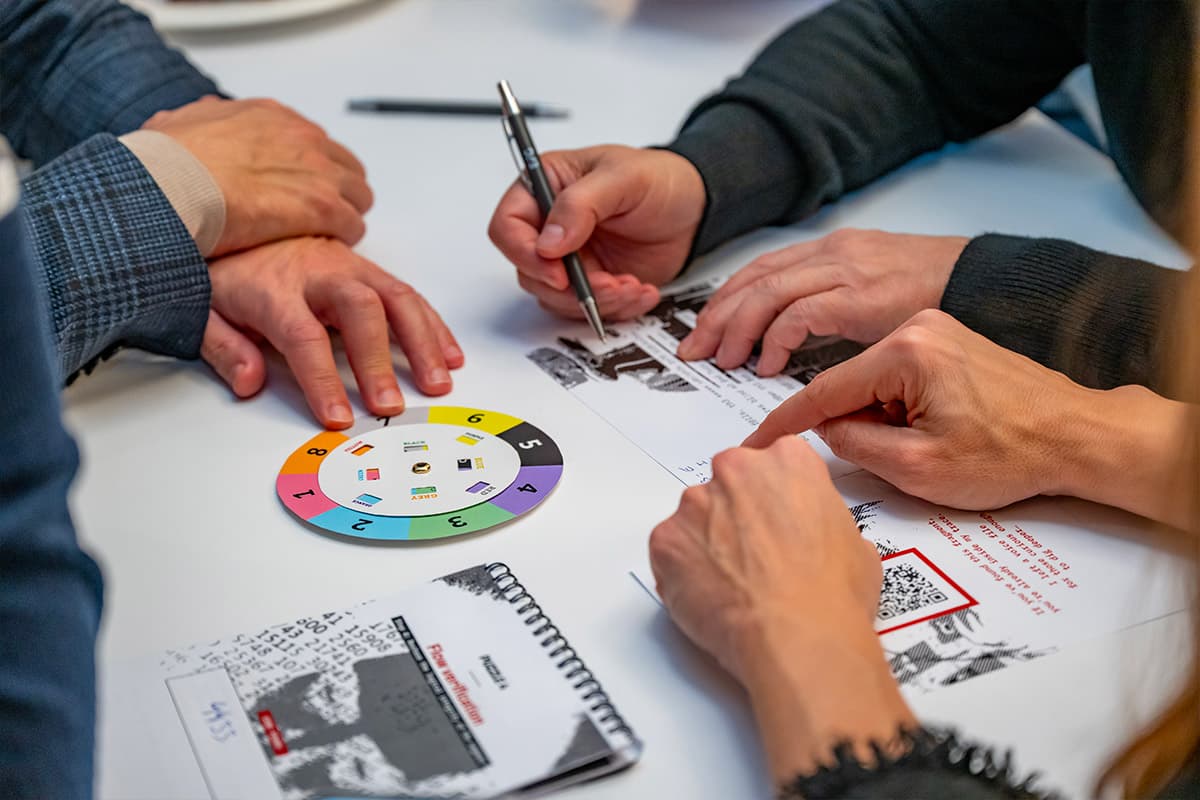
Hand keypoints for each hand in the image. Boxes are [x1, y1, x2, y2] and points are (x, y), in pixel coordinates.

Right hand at [143, 96, 372, 256]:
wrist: (168, 184)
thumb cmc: (164, 164)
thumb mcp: (178, 124)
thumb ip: (199, 121)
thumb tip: (198, 119)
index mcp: (268, 117)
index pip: (313, 141)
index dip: (310, 172)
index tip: (300, 189)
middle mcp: (300, 137)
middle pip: (346, 167)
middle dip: (337, 193)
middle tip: (321, 218)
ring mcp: (316, 170)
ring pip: (358, 196)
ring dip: (345, 217)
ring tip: (325, 238)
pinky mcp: (322, 206)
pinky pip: (353, 225)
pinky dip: (343, 239)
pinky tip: (325, 250)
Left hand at [201, 237, 462, 428]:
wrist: (236, 212)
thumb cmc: (226, 269)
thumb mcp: (204, 308)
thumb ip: (224, 347)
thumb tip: (250, 382)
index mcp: (275, 288)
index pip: (304, 336)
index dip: (323, 379)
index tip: (338, 416)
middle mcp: (319, 272)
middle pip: (360, 310)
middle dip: (379, 362)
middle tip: (389, 405)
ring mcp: (350, 267)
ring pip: (396, 298)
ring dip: (423, 343)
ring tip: (438, 383)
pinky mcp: (368, 268)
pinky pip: (408, 294)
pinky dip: (433, 326)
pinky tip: (449, 354)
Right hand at [488, 145, 704, 320]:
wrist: (694, 206)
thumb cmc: (657, 178)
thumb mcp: (621, 177)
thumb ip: (580, 205)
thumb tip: (548, 242)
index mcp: (543, 188)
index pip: (507, 227)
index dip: (524, 254)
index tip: (557, 271)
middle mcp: (549, 226)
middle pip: (528, 271)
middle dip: (569, 287)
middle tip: (608, 283)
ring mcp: (569, 258)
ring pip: (555, 298)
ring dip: (595, 301)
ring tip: (631, 285)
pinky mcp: (591, 281)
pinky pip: (586, 309)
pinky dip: (614, 308)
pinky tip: (640, 290)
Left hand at [649, 436, 913, 778]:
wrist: (798, 638)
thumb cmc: (832, 595)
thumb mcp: (855, 542)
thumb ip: (821, 518)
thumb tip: (811, 535)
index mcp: (787, 460)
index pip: (773, 463)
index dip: (774, 497)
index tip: (775, 520)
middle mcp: (736, 470)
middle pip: (729, 484)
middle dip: (737, 515)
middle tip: (755, 556)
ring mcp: (695, 503)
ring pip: (696, 517)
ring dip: (708, 542)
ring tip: (734, 584)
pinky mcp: (666, 539)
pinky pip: (670, 551)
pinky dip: (683, 571)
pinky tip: (711, 597)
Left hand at [676, 229, 967, 374]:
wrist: (993, 285)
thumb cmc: (940, 299)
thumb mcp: (875, 297)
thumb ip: (835, 310)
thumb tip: (795, 342)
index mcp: (833, 251)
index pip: (761, 270)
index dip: (727, 301)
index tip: (704, 333)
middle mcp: (833, 253)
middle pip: (753, 279)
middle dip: (717, 317)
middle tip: (693, 351)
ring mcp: (846, 271)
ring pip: (767, 294)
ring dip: (737, 330)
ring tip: (723, 362)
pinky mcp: (861, 297)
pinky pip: (799, 315)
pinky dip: (775, 339)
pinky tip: (767, 364)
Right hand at [745, 309, 1191, 521]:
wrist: (1080, 436)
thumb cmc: (1010, 454)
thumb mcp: (918, 468)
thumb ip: (855, 445)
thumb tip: (825, 431)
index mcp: (904, 351)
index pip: (822, 390)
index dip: (783, 423)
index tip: (753, 445)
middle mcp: (916, 325)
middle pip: (847, 381)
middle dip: (851, 425)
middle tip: (886, 460)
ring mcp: (933, 327)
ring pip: (870, 378)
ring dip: (876, 415)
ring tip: (921, 445)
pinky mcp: (947, 337)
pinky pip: (895, 371)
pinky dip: (894, 403)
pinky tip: (927, 429)